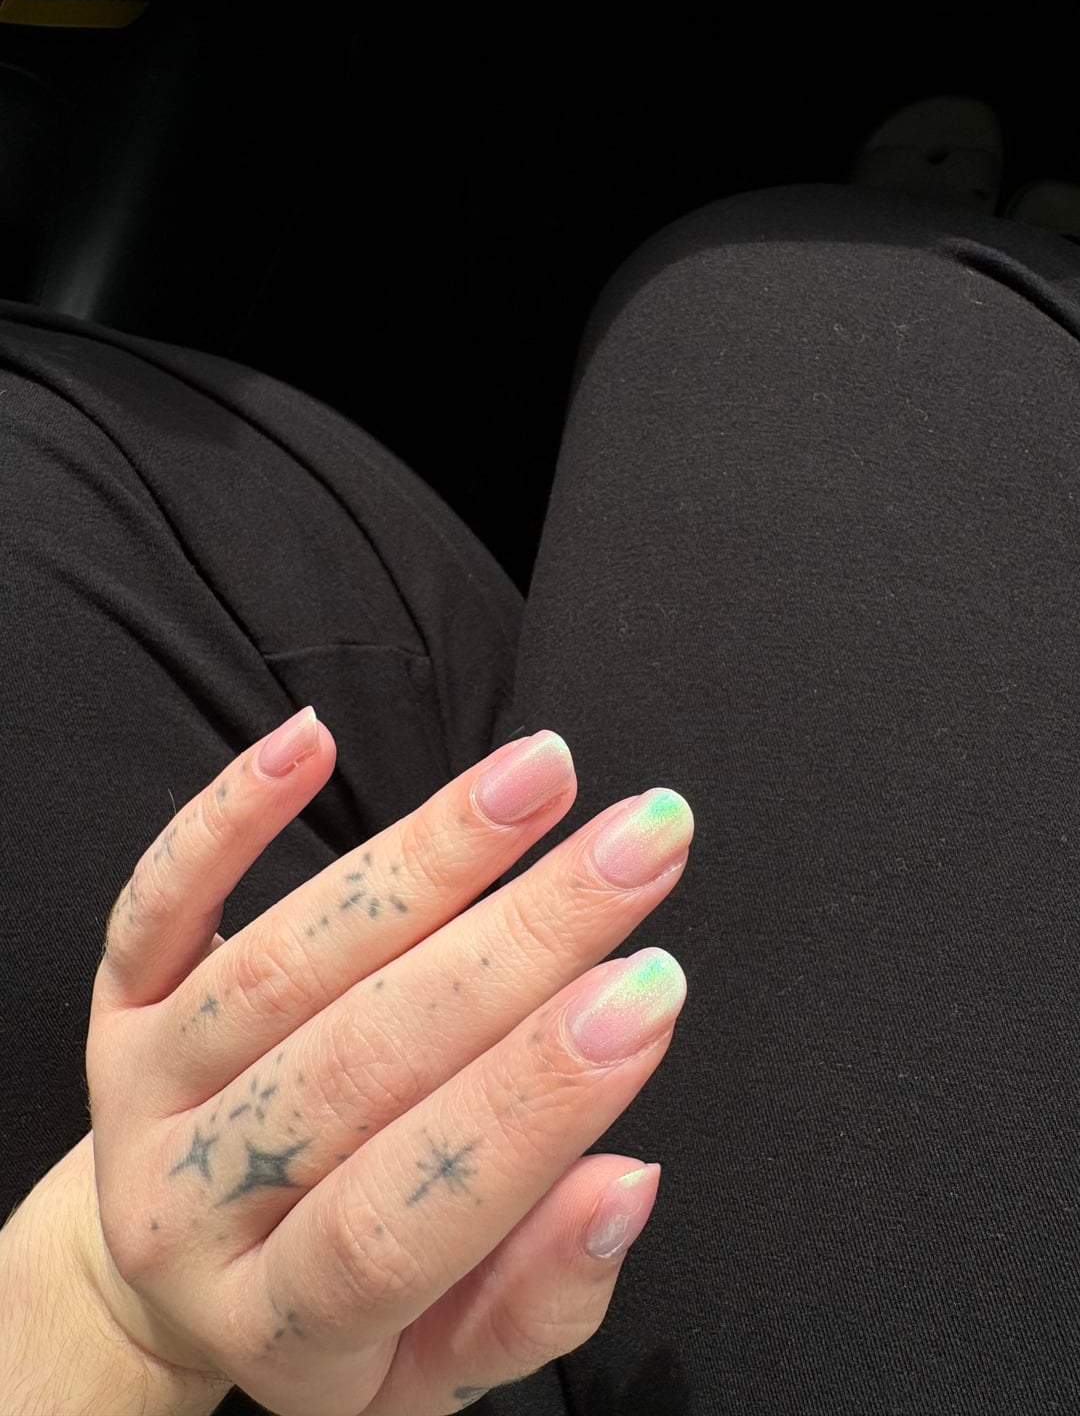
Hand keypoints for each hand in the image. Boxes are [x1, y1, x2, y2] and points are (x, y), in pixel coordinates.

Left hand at [84, 710, 692, 1414]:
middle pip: (356, 1061)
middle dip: (521, 942)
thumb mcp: (436, 1374)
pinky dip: (230, 814)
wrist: (161, 1273)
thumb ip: (537, 1299)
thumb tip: (626, 1183)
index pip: (402, 1214)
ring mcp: (142, 1090)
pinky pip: (160, 899)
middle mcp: (190, 1203)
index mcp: (278, 1321)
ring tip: (546, 774)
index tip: (651, 993)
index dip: (529, 1103)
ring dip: (428, 853)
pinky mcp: (119, 1001)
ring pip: (285, 959)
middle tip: (642, 849)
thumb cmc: (335, 1315)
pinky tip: (315, 741)